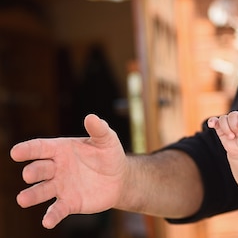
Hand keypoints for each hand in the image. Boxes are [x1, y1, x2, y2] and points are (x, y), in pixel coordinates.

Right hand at [10, 114, 126, 228]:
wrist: (119, 178)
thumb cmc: (108, 154)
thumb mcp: (107, 140)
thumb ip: (99, 129)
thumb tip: (91, 117)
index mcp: (60, 149)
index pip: (40, 148)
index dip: (28, 149)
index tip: (16, 152)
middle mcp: (55, 168)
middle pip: (39, 169)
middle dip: (33, 171)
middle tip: (30, 174)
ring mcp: (60, 187)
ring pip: (41, 191)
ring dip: (32, 195)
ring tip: (23, 199)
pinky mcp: (68, 203)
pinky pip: (57, 210)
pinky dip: (51, 216)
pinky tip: (47, 222)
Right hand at [208, 110, 237, 159]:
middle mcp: (237, 117)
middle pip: (232, 115)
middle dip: (234, 127)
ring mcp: (228, 122)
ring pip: (223, 119)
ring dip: (226, 129)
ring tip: (231, 137)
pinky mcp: (220, 128)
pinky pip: (214, 121)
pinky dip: (212, 121)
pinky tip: (211, 124)